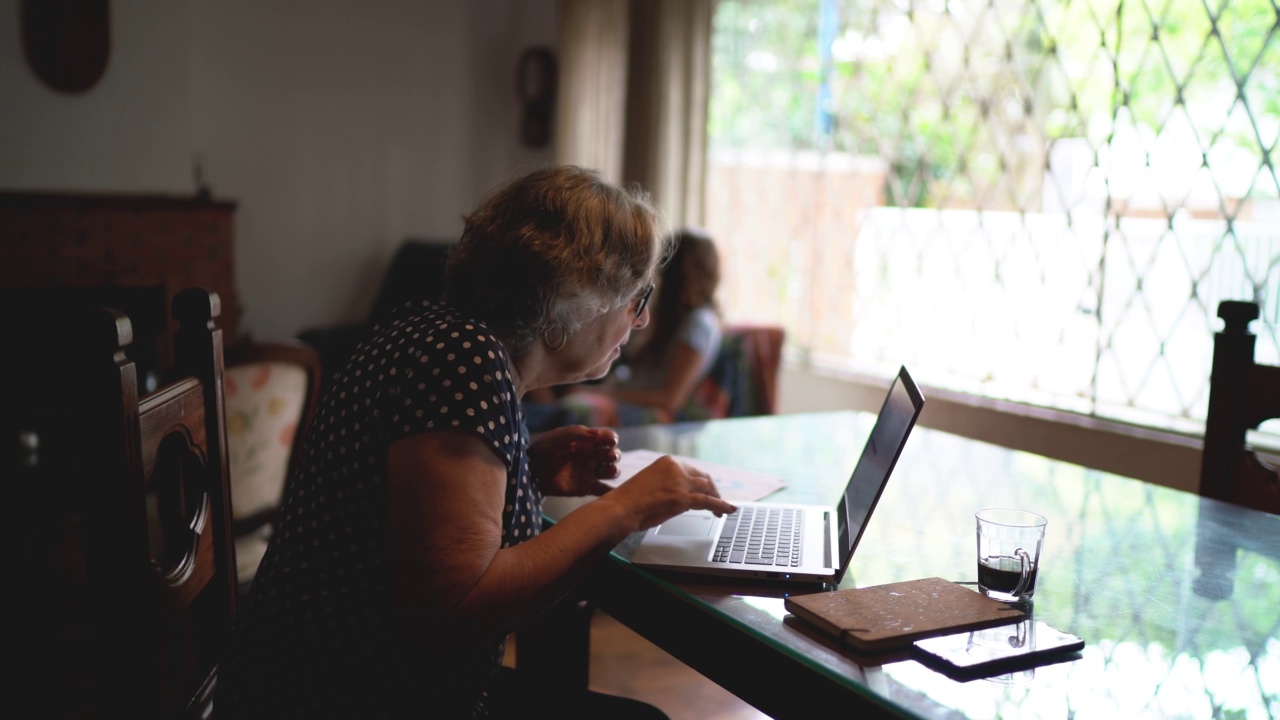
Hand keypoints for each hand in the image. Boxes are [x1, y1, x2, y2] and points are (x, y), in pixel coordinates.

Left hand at [529, 425, 620, 496]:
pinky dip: (611, 492)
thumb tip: (595, 434)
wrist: (530, 472)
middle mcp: (592, 456)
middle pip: (613, 454)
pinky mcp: (587, 488)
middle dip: (614, 454)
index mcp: (587, 441)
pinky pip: (603, 490)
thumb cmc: (542, 450)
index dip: (611, 438)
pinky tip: (614, 491)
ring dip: (613, 470)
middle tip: (609, 456)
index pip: (606, 437)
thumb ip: (575, 433)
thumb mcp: (556, 437)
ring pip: (611, 471)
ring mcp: (591, 472)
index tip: (609, 441)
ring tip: (608, 470)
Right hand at [600, 455, 737, 531]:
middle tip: (717, 500)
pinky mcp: (683, 498)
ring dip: (717, 499)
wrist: (620, 508)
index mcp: (667, 461)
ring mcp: (680, 482)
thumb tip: (683, 496)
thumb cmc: (629, 501)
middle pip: (703, 478)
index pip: (692, 470)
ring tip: (722, 509)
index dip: (702, 482)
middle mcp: (676, 468)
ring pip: (708, 489)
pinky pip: (708, 501)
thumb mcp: (651, 484)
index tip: (706, 489)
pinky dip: (721, 505)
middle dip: (713, 490)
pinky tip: (728, 510)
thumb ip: (668, 485)